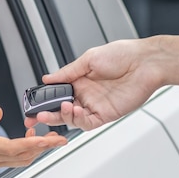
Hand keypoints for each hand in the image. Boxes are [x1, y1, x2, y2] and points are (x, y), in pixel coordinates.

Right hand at [0, 107, 67, 173]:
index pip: (15, 147)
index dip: (34, 143)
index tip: (48, 138)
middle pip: (25, 155)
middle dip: (45, 147)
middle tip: (60, 138)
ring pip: (24, 158)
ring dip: (39, 149)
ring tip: (52, 137)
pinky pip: (18, 157)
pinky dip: (30, 148)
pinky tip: (32, 136)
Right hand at [24, 39, 159, 129]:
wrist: (146, 62)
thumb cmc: (123, 55)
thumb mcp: (89, 59)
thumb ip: (67, 72)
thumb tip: (48, 78)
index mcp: (80, 80)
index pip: (57, 94)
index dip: (44, 101)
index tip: (32, 104)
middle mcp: (86, 94)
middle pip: (61, 109)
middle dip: (46, 114)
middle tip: (34, 117)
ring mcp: (96, 105)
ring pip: (72, 118)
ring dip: (61, 117)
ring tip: (59, 109)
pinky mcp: (106, 114)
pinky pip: (87, 122)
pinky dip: (77, 120)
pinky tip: (72, 111)